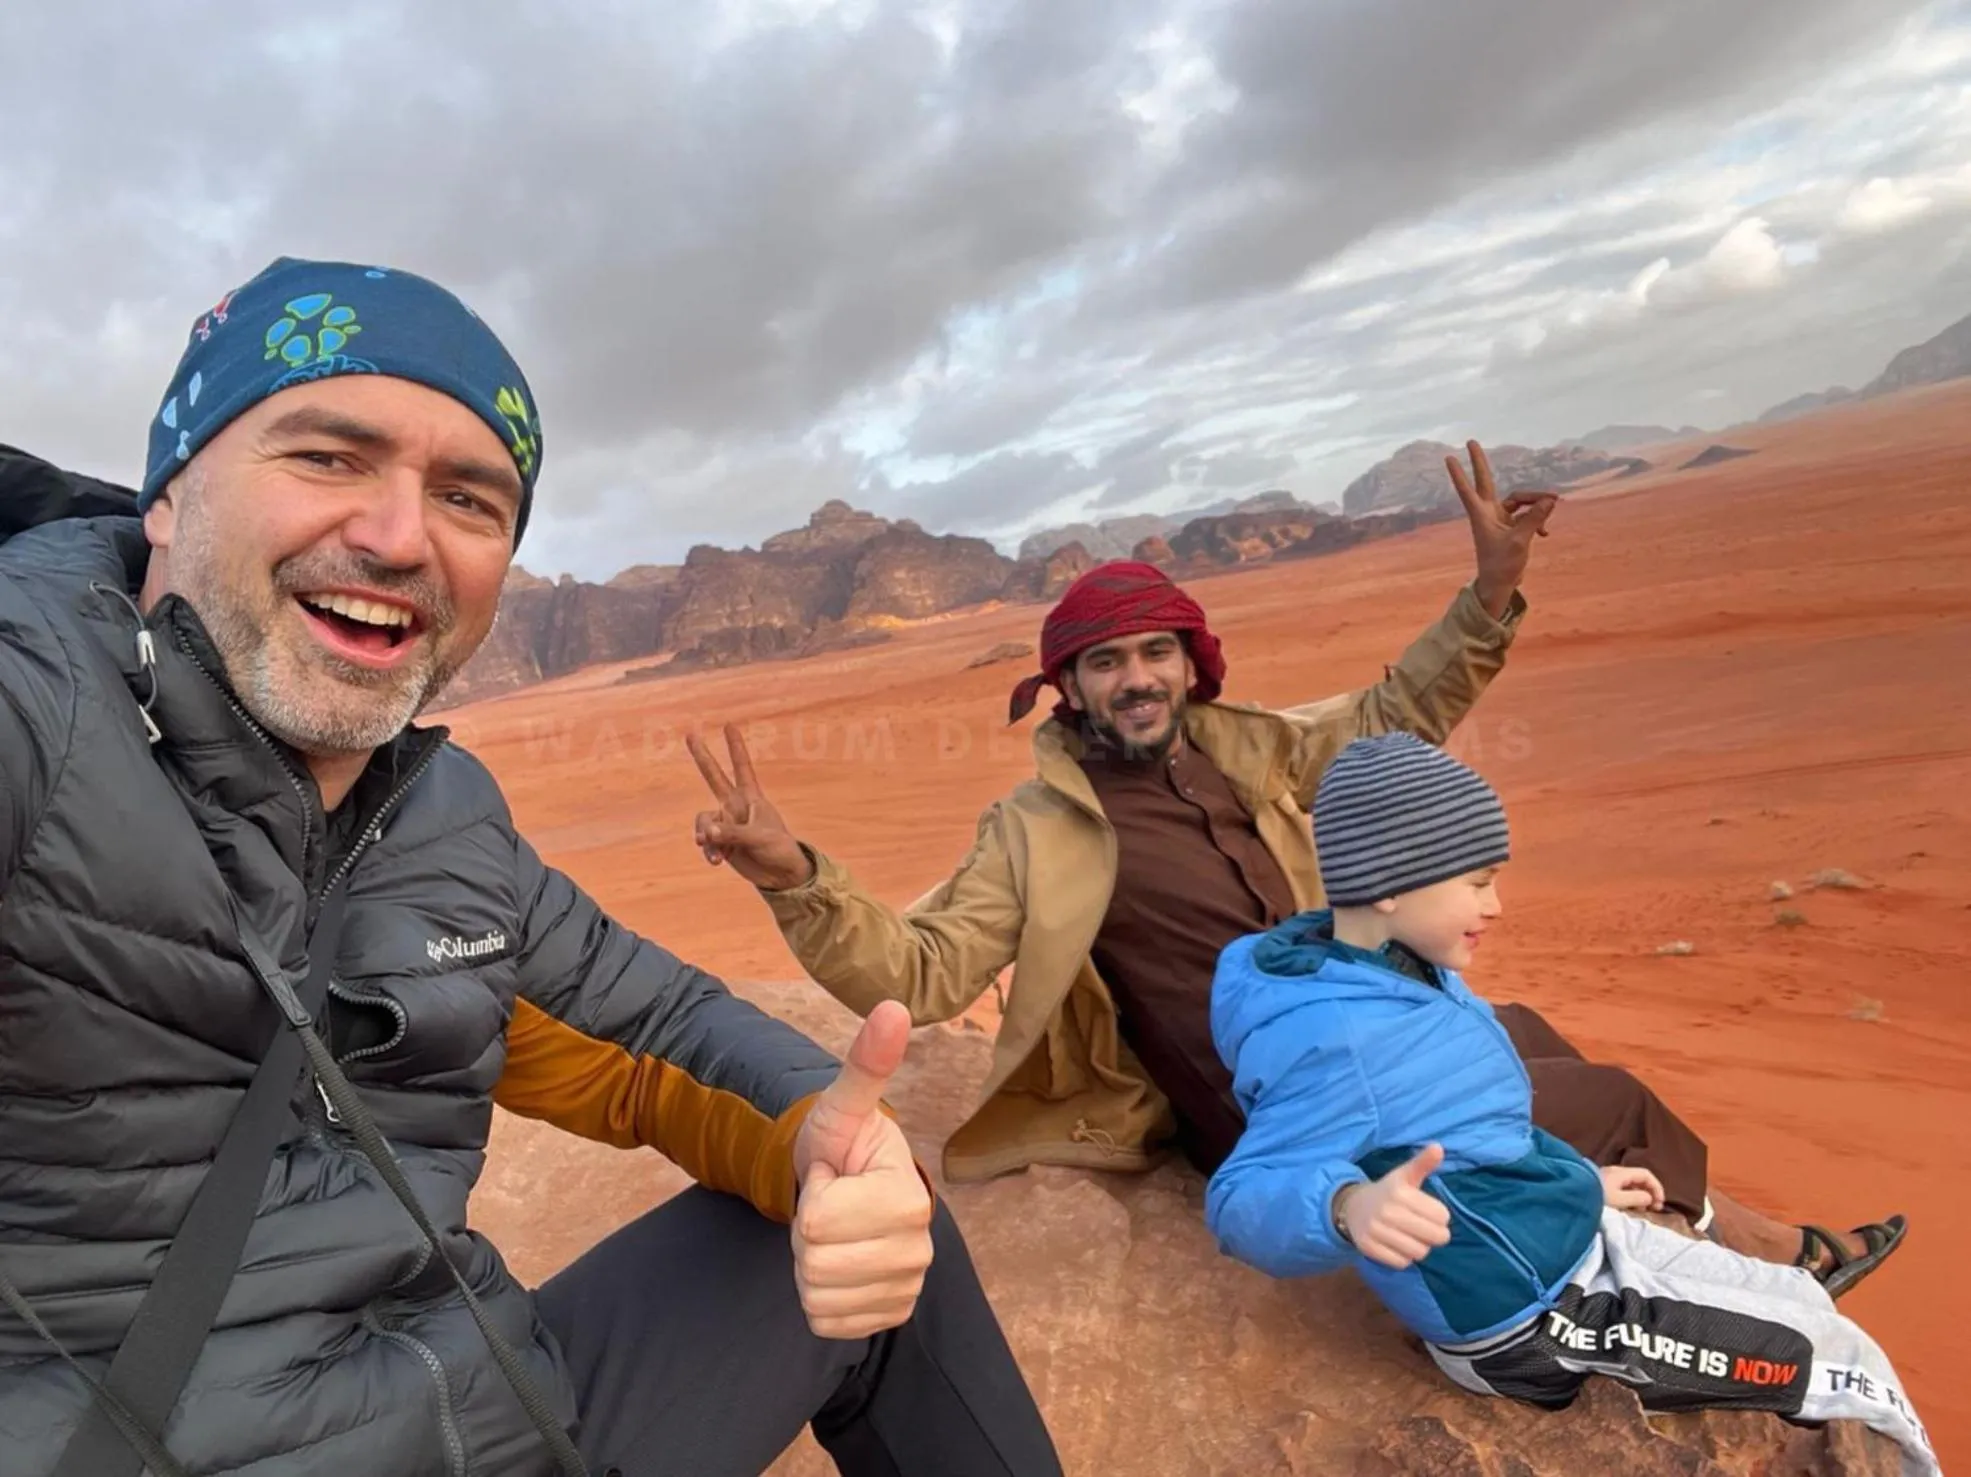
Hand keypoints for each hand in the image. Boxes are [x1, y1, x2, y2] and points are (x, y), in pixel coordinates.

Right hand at [687, 723, 815, 890]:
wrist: (780, 874)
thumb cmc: (778, 849)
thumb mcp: (758, 838)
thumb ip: (731, 833)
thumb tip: (706, 833)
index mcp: (751, 798)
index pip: (741, 766)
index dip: (735, 746)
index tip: (729, 725)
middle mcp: (736, 806)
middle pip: (714, 777)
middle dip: (702, 756)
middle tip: (691, 734)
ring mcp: (727, 823)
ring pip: (704, 820)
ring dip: (704, 835)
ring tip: (711, 849)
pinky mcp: (721, 842)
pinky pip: (706, 841)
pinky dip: (709, 850)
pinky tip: (716, 860)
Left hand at [790, 1001, 935, 1339]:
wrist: (848, 1186)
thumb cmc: (842, 1144)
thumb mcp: (841, 1106)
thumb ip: (865, 1064)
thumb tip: (893, 1007)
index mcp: (908, 1198)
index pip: (819, 1222)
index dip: (814, 1194)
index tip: (835, 1175)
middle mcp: (919, 1248)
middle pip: (815, 1263)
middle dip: (807, 1232)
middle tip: (830, 1204)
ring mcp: (907, 1286)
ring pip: (817, 1296)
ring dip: (809, 1264)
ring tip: (833, 1231)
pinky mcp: (889, 1315)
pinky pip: (826, 1322)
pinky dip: (818, 1299)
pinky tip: (838, 1264)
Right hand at [1336, 1143, 1451, 1269]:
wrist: (1352, 1208)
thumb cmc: (1388, 1192)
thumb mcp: (1405, 1175)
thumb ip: (1423, 1163)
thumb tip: (1439, 1147)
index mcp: (1399, 1191)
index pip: (1442, 1216)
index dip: (1440, 1217)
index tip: (1429, 1212)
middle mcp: (1387, 1210)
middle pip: (1434, 1237)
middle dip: (1434, 1235)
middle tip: (1425, 1229)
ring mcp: (1376, 1230)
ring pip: (1419, 1252)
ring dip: (1419, 1247)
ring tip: (1411, 1236)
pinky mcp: (1369, 1248)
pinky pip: (1402, 1263)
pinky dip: (1404, 1257)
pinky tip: (1397, 1245)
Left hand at [1446, 440, 1558, 618]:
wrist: (1500, 585)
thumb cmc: (1502, 565)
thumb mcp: (1521, 541)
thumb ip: (1535, 518)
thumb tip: (1549, 500)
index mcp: (1481, 515)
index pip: (1468, 489)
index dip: (1459, 473)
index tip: (1448, 457)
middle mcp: (1488, 513)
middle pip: (1486, 481)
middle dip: (1480, 462)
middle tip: (1470, 441)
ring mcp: (1500, 518)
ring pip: (1518, 499)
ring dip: (1536, 502)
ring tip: (1554, 504)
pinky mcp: (1511, 526)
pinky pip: (1528, 514)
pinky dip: (1538, 519)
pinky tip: (1546, 533)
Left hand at [1601, 1165, 1666, 1212]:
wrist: (1572, 1197)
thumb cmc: (1596, 1197)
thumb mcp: (1619, 1200)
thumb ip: (1637, 1198)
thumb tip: (1649, 1197)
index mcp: (1621, 1172)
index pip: (1646, 1175)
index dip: (1656, 1187)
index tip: (1660, 1202)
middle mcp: (1615, 1172)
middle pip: (1639, 1179)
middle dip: (1650, 1193)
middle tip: (1654, 1208)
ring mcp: (1608, 1177)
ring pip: (1631, 1185)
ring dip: (1640, 1196)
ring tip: (1643, 1210)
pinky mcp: (1602, 1185)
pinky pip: (1622, 1189)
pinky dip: (1630, 1197)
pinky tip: (1630, 1208)